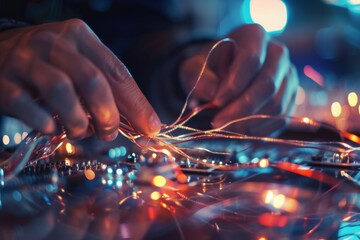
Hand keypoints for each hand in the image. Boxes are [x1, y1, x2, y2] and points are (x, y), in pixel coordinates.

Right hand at [0, 19, 160, 139]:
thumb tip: (141, 123)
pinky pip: (28, 106)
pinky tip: (53, 128)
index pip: (116, 72)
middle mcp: (54, 43)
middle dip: (108, 114)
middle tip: (109, 133)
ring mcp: (26, 60)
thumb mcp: (80, 64)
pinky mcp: (3, 81)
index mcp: (81, 37)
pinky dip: (47, 124)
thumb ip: (107, 88)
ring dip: (78, 121)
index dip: (137, 103)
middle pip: (92, 80)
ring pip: (62, 90)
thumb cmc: (51, 64)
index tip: (151, 128)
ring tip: (80, 132)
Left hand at [179, 24, 297, 135]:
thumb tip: (213, 95)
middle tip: (219, 123)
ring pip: (277, 104)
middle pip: (268, 84)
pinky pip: (281, 118)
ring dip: (251, 122)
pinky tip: (241, 134)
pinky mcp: (290, 98)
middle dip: (242, 109)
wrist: (223, 74)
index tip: (216, 103)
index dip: (234, 84)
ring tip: (227, 130)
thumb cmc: (208, 68)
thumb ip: (198, 78)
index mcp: (255, 36)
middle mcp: (278, 53)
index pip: (251, 59)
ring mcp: (288, 76)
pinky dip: (261, 130)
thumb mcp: (194, 68)